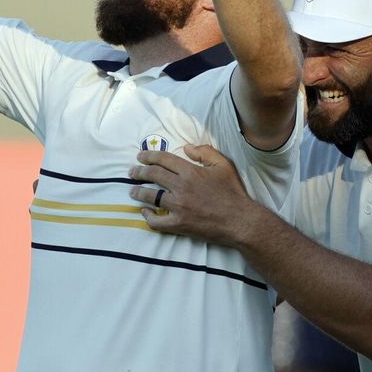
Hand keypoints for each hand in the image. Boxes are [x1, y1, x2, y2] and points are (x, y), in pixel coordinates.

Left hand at [128, 144, 252, 244]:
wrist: (240, 220)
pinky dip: (147, 216)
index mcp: (190, 171)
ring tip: (132, 191)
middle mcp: (181, 187)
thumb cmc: (233, 192)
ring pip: (151, 197)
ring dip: (138, 192)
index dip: (149, 156)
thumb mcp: (223, 165)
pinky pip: (156, 221)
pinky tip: (145, 212)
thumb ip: (205, 152)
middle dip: (138, 172)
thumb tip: (186, 147)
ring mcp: (178, 207)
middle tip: (131, 172)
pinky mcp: (179, 224)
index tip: (140, 157)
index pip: (163, 160)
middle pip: (153, 176)